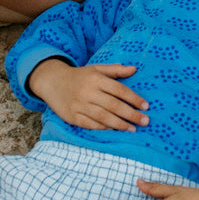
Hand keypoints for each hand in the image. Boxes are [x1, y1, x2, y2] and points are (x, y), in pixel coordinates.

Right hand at [29, 58, 147, 129]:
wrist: (52, 82)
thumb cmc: (80, 76)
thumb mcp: (96, 69)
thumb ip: (115, 69)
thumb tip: (134, 69)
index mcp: (96, 79)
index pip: (119, 90)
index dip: (134, 98)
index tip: (146, 106)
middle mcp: (88, 92)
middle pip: (113, 105)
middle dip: (131, 114)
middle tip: (145, 121)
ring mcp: (79, 105)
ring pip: (103, 117)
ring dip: (120, 124)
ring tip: (133, 129)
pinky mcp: (72, 117)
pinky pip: (91, 124)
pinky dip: (103, 128)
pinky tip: (115, 130)